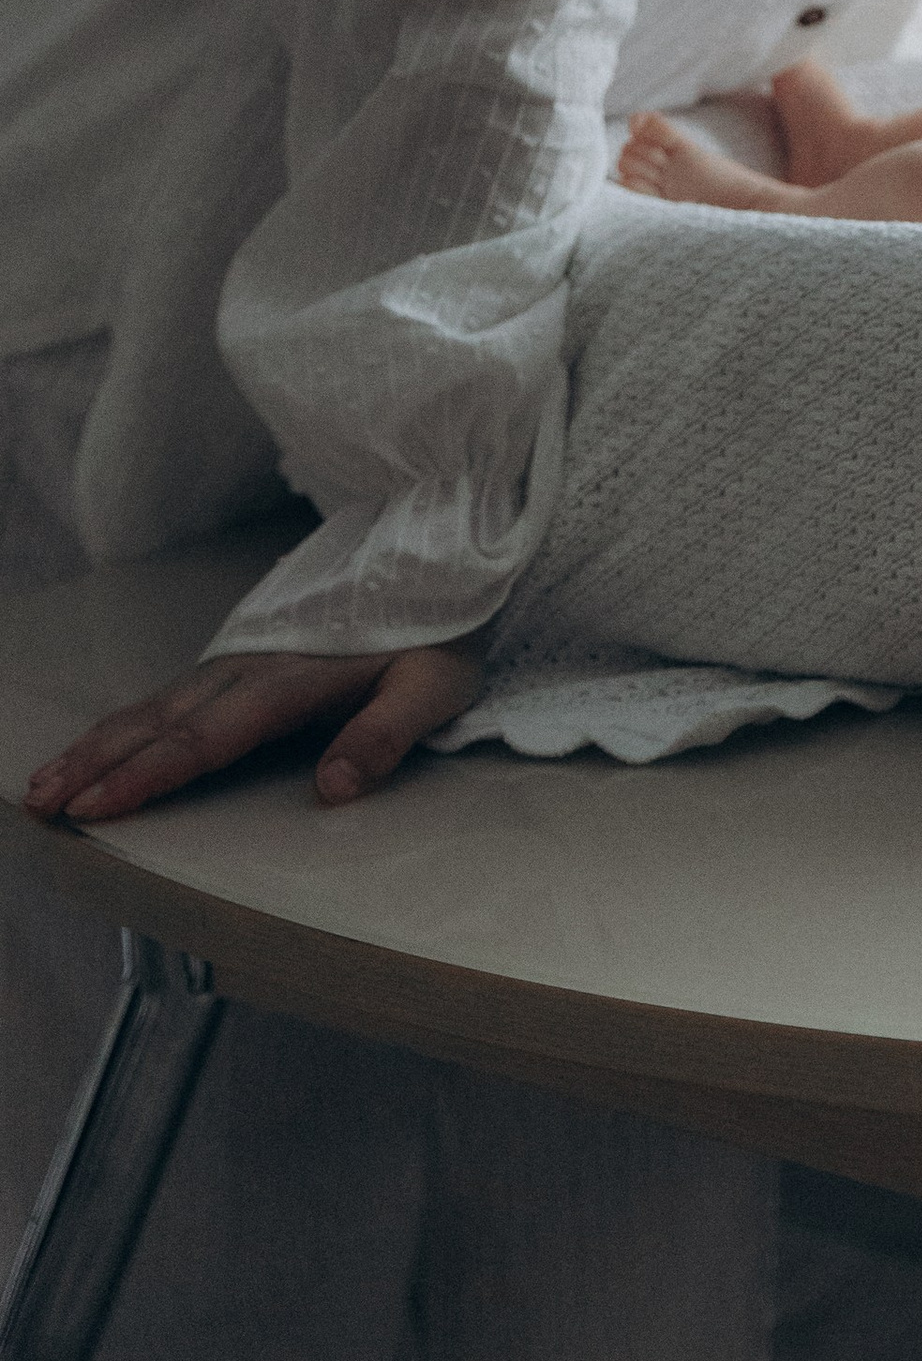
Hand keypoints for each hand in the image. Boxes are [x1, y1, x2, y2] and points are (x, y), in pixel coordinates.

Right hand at [22, 636, 489, 825]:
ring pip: (154, 706)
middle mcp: (252, 667)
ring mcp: (240, 659)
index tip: (98, 807)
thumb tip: (331, 790)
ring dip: (96, 745)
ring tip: (43, 785)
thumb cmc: (441, 630)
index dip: (151, 774)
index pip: (209, 736)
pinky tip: (96, 748)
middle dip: (98, 765)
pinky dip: (122, 724)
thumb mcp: (435, 686)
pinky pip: (168, 694)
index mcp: (293, 679)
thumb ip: (385, 735)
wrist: (440, 554)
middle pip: (162, 722)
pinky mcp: (239, 657)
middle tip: (41, 805)